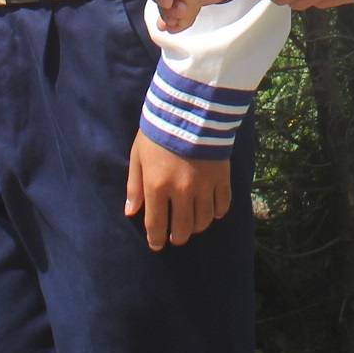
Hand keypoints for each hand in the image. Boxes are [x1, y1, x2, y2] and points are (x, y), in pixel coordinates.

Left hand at [125, 131, 232, 250]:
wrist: (189, 108)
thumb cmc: (158, 131)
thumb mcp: (138, 155)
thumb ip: (134, 185)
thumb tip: (131, 211)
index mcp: (157, 186)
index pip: (156, 224)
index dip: (155, 239)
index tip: (156, 244)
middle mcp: (181, 191)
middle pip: (182, 228)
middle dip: (177, 237)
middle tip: (175, 237)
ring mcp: (204, 186)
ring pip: (203, 221)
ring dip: (196, 227)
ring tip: (191, 224)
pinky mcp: (222, 178)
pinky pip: (222, 206)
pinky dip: (217, 213)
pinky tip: (212, 211)